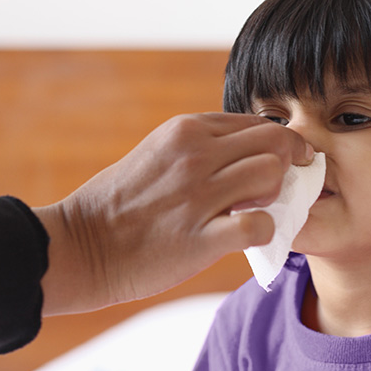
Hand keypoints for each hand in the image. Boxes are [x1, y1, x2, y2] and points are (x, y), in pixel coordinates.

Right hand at [34, 113, 312, 314]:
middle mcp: (195, 155)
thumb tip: (242, 150)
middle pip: (275, 140)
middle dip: (291, 160)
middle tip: (288, 182)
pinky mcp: (200, 238)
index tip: (285, 160)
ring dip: (278, 194)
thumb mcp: (157, 153)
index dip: (279, 142)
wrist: (80, 247)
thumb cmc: (119, 203)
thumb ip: (199, 147)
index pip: (256, 122)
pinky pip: (258, 225)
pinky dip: (266, 231)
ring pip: (272, 174)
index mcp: (186, 130)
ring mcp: (198, 195)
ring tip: (260, 208)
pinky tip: (252, 235)